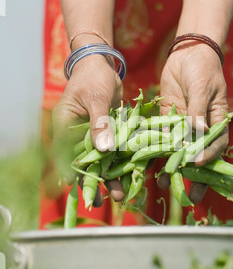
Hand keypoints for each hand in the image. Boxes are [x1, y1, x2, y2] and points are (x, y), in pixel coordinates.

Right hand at [52, 55, 123, 202]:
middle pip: (84, 164)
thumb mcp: (96, 98)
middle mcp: (76, 135)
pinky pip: (113, 152)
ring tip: (120, 195)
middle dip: (95, 182)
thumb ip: (99, 122)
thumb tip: (104, 149)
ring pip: (101, 162)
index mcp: (65, 127)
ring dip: (110, 177)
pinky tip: (131, 176)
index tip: (83, 191)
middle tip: (104, 202)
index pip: (66, 156)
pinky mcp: (106, 134)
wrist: (102, 67)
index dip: (73, 174)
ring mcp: (92, 135)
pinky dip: (121, 163)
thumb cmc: (93, 78)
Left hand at [158, 43, 229, 203]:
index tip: (197, 163)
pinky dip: (154, 153)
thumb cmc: (202, 68)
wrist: (187, 54)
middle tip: (191, 197)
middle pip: (199, 157)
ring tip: (162, 185)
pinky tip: (145, 166)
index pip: (217, 144)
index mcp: (217, 122)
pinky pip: (161, 140)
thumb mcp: (202, 87)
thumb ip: (199, 109)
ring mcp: (183, 127)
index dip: (208, 155)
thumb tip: (198, 130)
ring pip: (178, 153)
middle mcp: (200, 129)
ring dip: (171, 169)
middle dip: (195, 177)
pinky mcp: (167, 122)